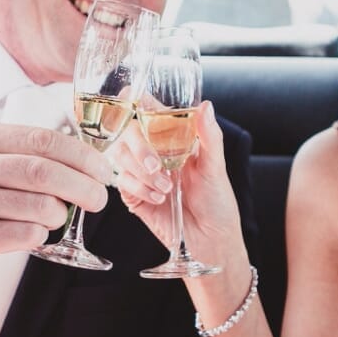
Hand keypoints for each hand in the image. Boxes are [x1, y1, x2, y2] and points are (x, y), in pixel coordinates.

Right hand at [0, 122, 113, 286]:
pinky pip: (24, 234)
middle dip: (82, 187)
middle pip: (43, 172)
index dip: (82, 157)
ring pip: (38, 205)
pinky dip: (41, 234)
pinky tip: (35, 233)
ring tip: (59, 216)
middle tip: (98, 199)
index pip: (43, 140)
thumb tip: (89, 165)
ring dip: (61, 214)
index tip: (102, 171)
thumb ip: (27, 156)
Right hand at [114, 101, 247, 268]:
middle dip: (139, 148)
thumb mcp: (216, 166)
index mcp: (172, 138)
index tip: (130, 97)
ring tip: (167, 188)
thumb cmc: (217, 200)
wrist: (210, 239)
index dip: (135, 100)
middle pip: (127, 133)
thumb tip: (206, 106)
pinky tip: (159, 198)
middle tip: (158, 166)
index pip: (147, 110)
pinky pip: (122, 182)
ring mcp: (140, 172)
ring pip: (120, 157)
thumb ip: (209, 136)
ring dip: (142, 173)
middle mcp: (153, 151)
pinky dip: (139, 189)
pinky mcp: (133, 194)